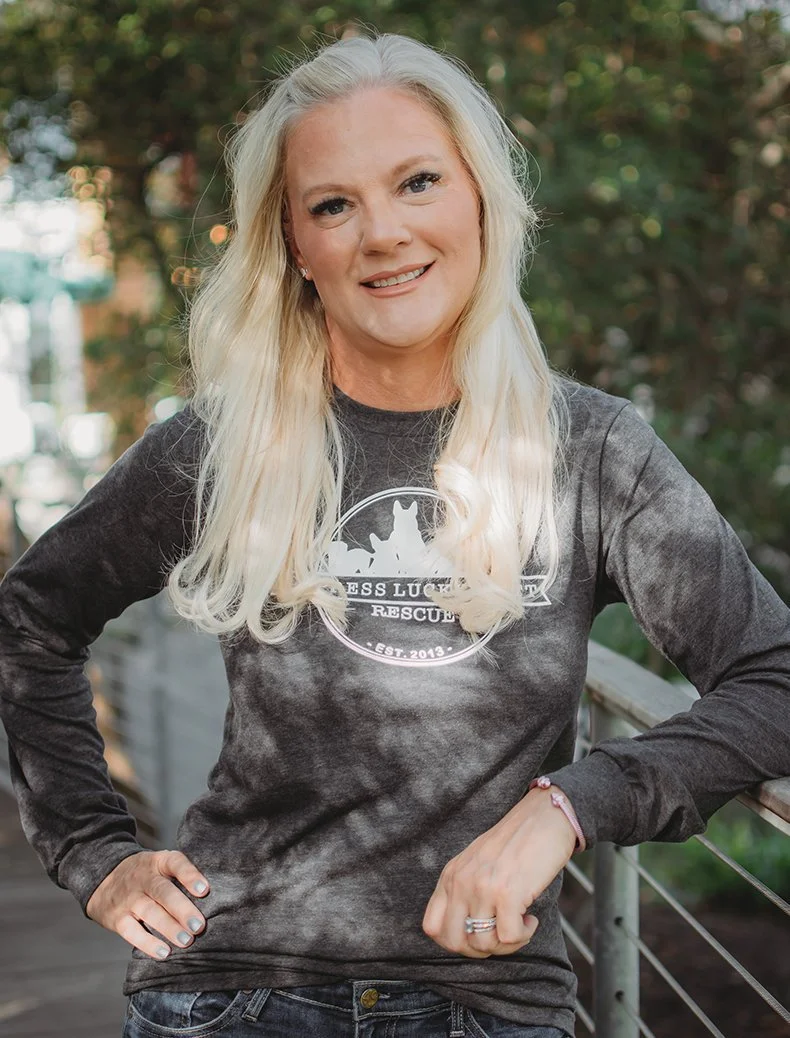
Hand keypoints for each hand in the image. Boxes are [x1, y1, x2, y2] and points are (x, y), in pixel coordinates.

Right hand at [86, 850, 210, 960]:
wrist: (103, 878)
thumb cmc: (145, 875)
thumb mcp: (159, 864)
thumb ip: (181, 876)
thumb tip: (214, 898)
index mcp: (158, 862)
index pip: (175, 862)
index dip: (190, 875)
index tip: (205, 890)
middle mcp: (142, 878)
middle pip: (163, 892)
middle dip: (182, 909)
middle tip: (199, 926)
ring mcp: (128, 898)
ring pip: (149, 912)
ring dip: (169, 928)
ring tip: (187, 941)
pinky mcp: (117, 918)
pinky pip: (132, 932)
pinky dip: (148, 944)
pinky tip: (164, 953)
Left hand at [422, 785, 577, 957]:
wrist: (543, 818)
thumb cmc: (514, 844)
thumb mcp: (476, 864)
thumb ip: (463, 891)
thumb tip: (465, 934)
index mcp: (450, 875)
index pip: (432, 927)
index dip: (454, 942)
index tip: (478, 934)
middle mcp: (461, 882)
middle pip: (454, 942)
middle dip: (480, 950)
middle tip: (500, 936)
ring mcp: (483, 888)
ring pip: (483, 944)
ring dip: (505, 945)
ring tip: (519, 925)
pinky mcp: (508, 893)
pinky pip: (509, 938)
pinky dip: (523, 936)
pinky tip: (530, 920)